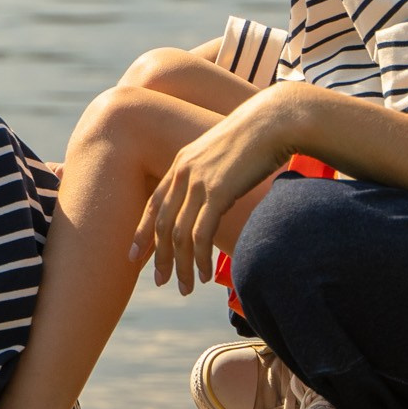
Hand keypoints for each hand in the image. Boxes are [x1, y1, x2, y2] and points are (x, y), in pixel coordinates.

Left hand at [134, 84, 299, 294]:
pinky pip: (200, 234)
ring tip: (186, 287)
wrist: (273, 121)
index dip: (143, 232)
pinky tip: (205, 273)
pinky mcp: (217, 192)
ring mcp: (198, 183)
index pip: (154, 204)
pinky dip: (199, 258)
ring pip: (179, 235)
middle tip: (161, 281)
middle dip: (159, 257)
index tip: (135, 255)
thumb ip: (211, 173)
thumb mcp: (222, 153)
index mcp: (181, 163)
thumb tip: (214, 193)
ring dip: (181, 265)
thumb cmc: (255, 137)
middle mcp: (183, 173)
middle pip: (162, 224)